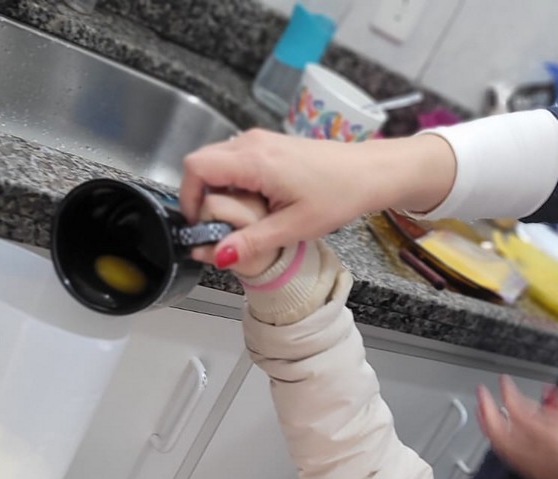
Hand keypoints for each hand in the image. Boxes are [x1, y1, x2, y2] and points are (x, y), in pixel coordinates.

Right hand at [181, 129, 454, 271]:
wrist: (369, 172)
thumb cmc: (338, 194)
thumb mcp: (293, 228)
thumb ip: (251, 242)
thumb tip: (219, 257)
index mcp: (253, 160)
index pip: (195, 168)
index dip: (188, 198)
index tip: (199, 225)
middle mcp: (251, 143)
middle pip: (202, 163)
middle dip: (201, 197)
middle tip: (219, 228)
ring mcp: (260, 142)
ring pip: (218, 163)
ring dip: (220, 192)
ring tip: (241, 220)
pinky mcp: (269, 147)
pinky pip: (236, 163)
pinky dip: (235, 185)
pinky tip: (257, 208)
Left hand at [477, 376, 557, 478]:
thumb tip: (548, 394)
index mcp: (547, 434)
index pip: (516, 409)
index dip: (507, 392)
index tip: (504, 381)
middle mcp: (534, 451)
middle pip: (497, 431)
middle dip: (486, 409)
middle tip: (482, 394)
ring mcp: (531, 465)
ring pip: (499, 446)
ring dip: (489, 426)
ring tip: (485, 413)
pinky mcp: (534, 475)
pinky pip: (508, 457)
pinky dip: (499, 442)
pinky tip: (501, 435)